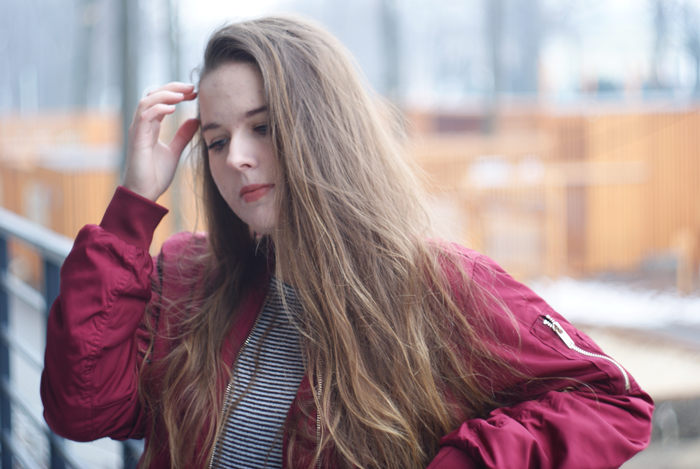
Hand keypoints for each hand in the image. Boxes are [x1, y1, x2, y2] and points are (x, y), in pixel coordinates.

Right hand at [122, 82, 199, 201]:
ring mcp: (138, 130)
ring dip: (165, 94)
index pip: (161, 100)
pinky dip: (158, 108)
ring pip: (146, 101)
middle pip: (153, 95)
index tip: (194, 92)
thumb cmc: (155, 175)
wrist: (144, 193)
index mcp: (150, 126)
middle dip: (172, 88)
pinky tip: (173, 109)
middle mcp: (142, 125)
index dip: (177, 93)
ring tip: (183, 95)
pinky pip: (144, 116)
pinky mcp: (137, 139)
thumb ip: (183, 135)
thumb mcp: (175, 151)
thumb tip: (195, 120)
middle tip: (192, 88)